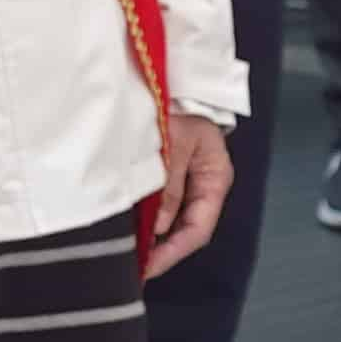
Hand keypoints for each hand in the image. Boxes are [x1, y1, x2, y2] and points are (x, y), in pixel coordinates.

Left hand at [140, 112, 236, 280]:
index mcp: (215, 178)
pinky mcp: (164, 172)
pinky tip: (126, 227)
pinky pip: (156, 202)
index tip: (148, 267)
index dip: (172, 252)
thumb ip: (169, 185)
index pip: (198, 228)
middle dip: (159, 250)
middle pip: (183, 228)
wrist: (160, 72)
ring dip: (149, 235)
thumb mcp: (174, 143)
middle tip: (131, 269)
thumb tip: (159, 226)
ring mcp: (183, 179)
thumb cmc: (176, 102)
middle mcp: (201, 184)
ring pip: (168, 218)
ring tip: (125, 254)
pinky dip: (143, 217)